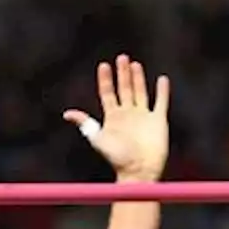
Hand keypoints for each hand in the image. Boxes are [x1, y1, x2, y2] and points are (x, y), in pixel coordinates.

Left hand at [65, 54, 169, 182]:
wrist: (138, 171)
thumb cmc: (117, 158)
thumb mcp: (97, 138)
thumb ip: (85, 124)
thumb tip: (66, 113)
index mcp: (113, 118)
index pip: (108, 94)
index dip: (105, 80)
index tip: (103, 65)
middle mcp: (128, 115)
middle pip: (124, 89)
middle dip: (122, 74)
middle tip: (121, 57)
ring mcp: (143, 117)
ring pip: (140, 92)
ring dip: (138, 78)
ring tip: (134, 64)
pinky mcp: (158, 121)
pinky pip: (161, 102)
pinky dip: (162, 91)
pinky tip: (162, 79)